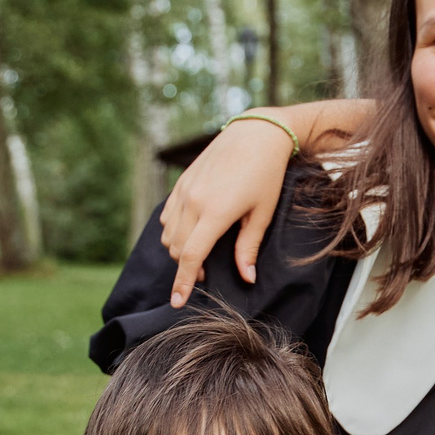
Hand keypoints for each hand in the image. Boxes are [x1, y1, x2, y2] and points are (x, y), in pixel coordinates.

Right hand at [157, 117, 293, 306]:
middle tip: (208, 271)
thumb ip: (248, 247)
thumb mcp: (262, 213)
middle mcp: (194, 201)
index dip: (183, 282)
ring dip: (179, 249)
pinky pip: (167, 216)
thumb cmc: (266, 174)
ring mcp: (184, 190)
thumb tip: (247, 278)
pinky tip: (191, 230)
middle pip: (177, 249)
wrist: (255, 133)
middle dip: (187, 267)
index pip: (191, 256)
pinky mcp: (181, 182)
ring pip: (168, 234)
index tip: (178, 302)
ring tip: (202, 250)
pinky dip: (173, 230)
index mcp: (215, 212)